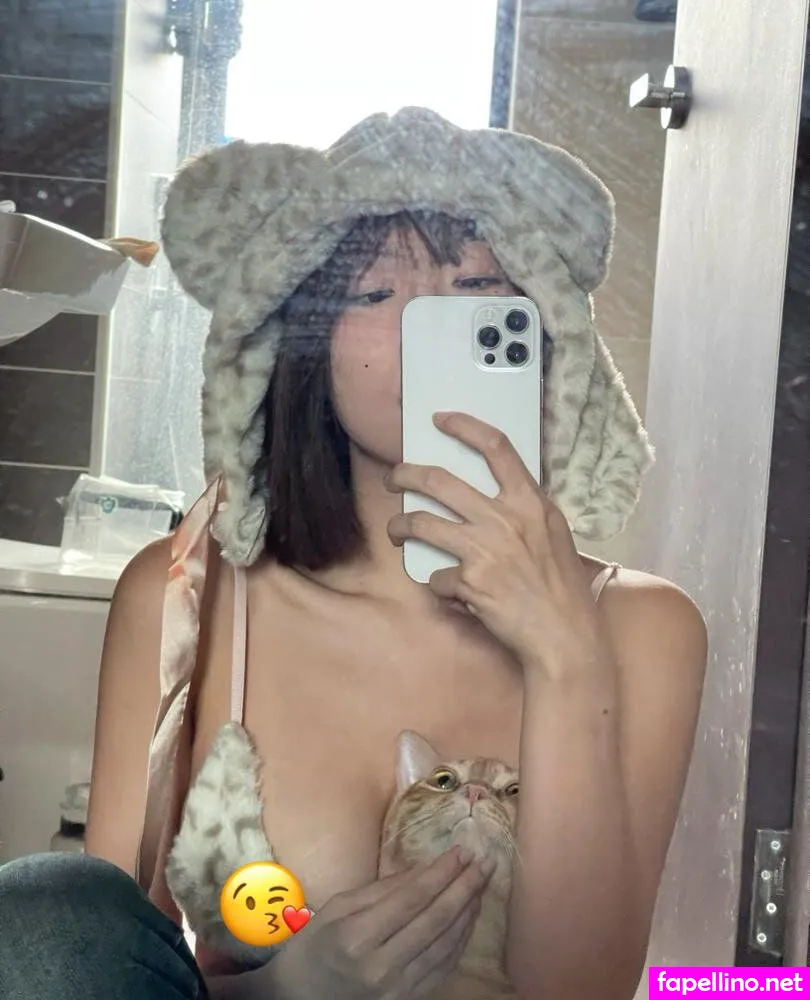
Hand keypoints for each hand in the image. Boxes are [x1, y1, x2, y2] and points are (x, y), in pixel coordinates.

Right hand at [266, 846, 493, 999]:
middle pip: (435, 919)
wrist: (300, 999)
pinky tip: (469, 916)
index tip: (462, 850)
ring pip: (446, 944)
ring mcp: (397, 988)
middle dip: (465, 886)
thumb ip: (382, 889)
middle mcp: (381, 964)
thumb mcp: (338, 907)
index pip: (412, 898)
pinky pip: (443, 967)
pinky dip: (461, 939)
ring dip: (468, 910)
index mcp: (358, 935)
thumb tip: (424, 869)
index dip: (441, 872)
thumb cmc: (314, 946)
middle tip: (486, 861)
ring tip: (481, 883)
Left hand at [385, 411, 601, 674]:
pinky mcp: (469, 581)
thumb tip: (492, 496)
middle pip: (439, 481)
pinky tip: (452, 593)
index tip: (440, 420)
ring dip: (400, 526)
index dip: (464, 427)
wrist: (563, 636)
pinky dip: (439, 585)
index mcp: (531, 502)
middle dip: (406, 475)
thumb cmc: (562, 588)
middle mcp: (505, 519)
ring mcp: (484, 549)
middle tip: (393, 478)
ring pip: (422, 523)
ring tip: (396, 532)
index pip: (496, 448)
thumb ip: (525, 511)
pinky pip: (436, 577)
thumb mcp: (554, 535)